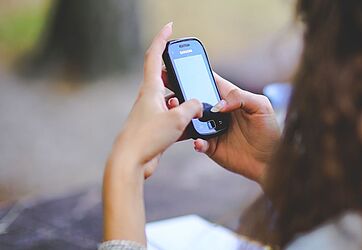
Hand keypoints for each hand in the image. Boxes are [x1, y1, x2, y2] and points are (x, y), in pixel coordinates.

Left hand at [103, 22, 201, 244]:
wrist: (131, 162)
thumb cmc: (148, 137)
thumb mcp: (177, 119)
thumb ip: (192, 107)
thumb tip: (197, 104)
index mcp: (150, 89)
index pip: (155, 56)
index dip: (162, 39)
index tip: (170, 27)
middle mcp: (148, 98)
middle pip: (164, 77)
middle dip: (178, 75)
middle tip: (190, 74)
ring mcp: (150, 113)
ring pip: (170, 99)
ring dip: (183, 101)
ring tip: (195, 109)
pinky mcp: (153, 127)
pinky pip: (171, 116)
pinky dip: (181, 117)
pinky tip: (190, 126)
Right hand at [168, 74, 280, 183]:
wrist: (271, 161)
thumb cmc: (269, 131)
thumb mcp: (261, 106)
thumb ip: (240, 97)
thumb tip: (218, 105)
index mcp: (229, 97)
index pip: (208, 81)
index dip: (193, 73)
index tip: (178, 68)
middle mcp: (217, 112)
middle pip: (194, 100)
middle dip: (180, 95)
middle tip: (171, 95)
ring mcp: (212, 129)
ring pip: (191, 120)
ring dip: (183, 118)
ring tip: (179, 116)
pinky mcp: (211, 146)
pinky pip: (198, 142)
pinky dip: (196, 141)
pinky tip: (199, 142)